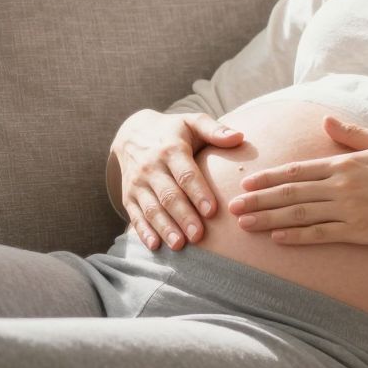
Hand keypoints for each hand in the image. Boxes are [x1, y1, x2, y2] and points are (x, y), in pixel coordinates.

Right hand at [112, 110, 242, 249]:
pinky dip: (143, 232)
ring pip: (152, 209)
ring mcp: (138, 184)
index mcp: (171, 149)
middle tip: (199, 235)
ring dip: (165, 228)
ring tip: (180, 245)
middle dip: (184, 216)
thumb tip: (240, 137)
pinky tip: (155, 246)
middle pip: (169, 195)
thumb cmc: (173, 132)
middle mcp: (151, 167)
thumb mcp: (192, 122)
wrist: (132, 135)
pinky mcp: (128, 196)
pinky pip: (135, 216)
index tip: (212, 211)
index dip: (198, 193)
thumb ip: (215, 130)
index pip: (186, 174)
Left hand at [228, 114, 367, 246]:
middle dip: (258, 200)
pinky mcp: (359, 231)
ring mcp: (349, 210)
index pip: (297, 171)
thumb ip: (352, 134)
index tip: (247, 183)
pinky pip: (321, 234)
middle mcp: (341, 186)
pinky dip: (298, 236)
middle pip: (290, 193)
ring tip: (246, 225)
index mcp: (345, 164)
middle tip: (233, 207)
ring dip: (269, 219)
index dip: (268, 178)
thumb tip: (327, 121)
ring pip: (300, 214)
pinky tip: (278, 238)